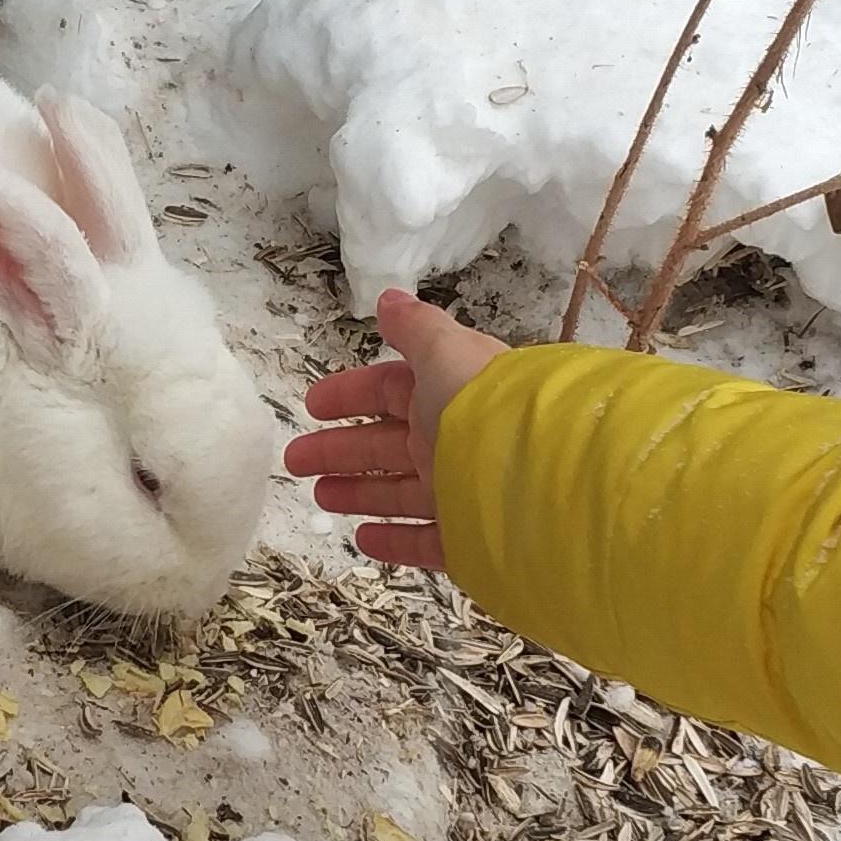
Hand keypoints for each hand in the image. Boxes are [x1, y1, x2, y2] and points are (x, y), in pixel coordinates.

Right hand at [284, 290, 511, 574]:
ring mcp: (465, 491)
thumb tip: (389, 299)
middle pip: (389, 443)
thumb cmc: (486, 405)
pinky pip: (427, 541)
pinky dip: (394, 541)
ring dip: (359, 492)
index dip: (352, 394)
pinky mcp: (471, 538)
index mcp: (451, 392)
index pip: (393, 390)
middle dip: (341, 448)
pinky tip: (363, 538)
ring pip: (402, 492)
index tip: (312, 405)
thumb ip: (416, 328)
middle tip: (294, 460)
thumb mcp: (447, 352)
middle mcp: (458, 440)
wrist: (546, 476)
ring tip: (319, 496)